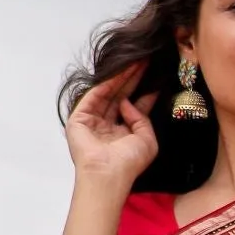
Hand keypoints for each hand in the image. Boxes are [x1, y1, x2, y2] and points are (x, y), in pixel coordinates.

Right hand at [66, 64, 159, 186]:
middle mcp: (106, 126)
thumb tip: (128, 102)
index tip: (155, 75)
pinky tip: (121, 71)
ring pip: (108, 93)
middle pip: (121, 96)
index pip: (134, 107)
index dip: (144, 91)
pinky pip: (95, 95)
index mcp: (122, 134)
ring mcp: (92, 121)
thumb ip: (142, 118)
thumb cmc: (128, 162)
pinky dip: (108, 82)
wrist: (108, 174)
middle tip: (146, 61)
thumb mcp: (147, 139)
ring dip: (122, 76)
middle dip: (133, 79)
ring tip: (137, 61)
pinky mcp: (79, 117)